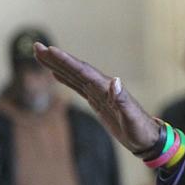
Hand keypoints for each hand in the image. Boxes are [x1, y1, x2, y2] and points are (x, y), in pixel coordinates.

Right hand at [33, 43, 160, 152]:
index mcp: (108, 89)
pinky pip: (78, 86)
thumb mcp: (132, 117)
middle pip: (75, 69)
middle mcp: (102, 87)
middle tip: (36, 46)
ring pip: (74, 76)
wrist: (147, 138)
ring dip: (57, 65)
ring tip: (40, 55)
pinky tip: (56, 74)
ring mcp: (99, 93)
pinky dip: (66, 79)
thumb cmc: (140, 129)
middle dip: (56, 58)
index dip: (66, 61)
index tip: (50, 50)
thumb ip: (122, 100)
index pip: (83, 72)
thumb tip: (116, 81)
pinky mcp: (98, 101)